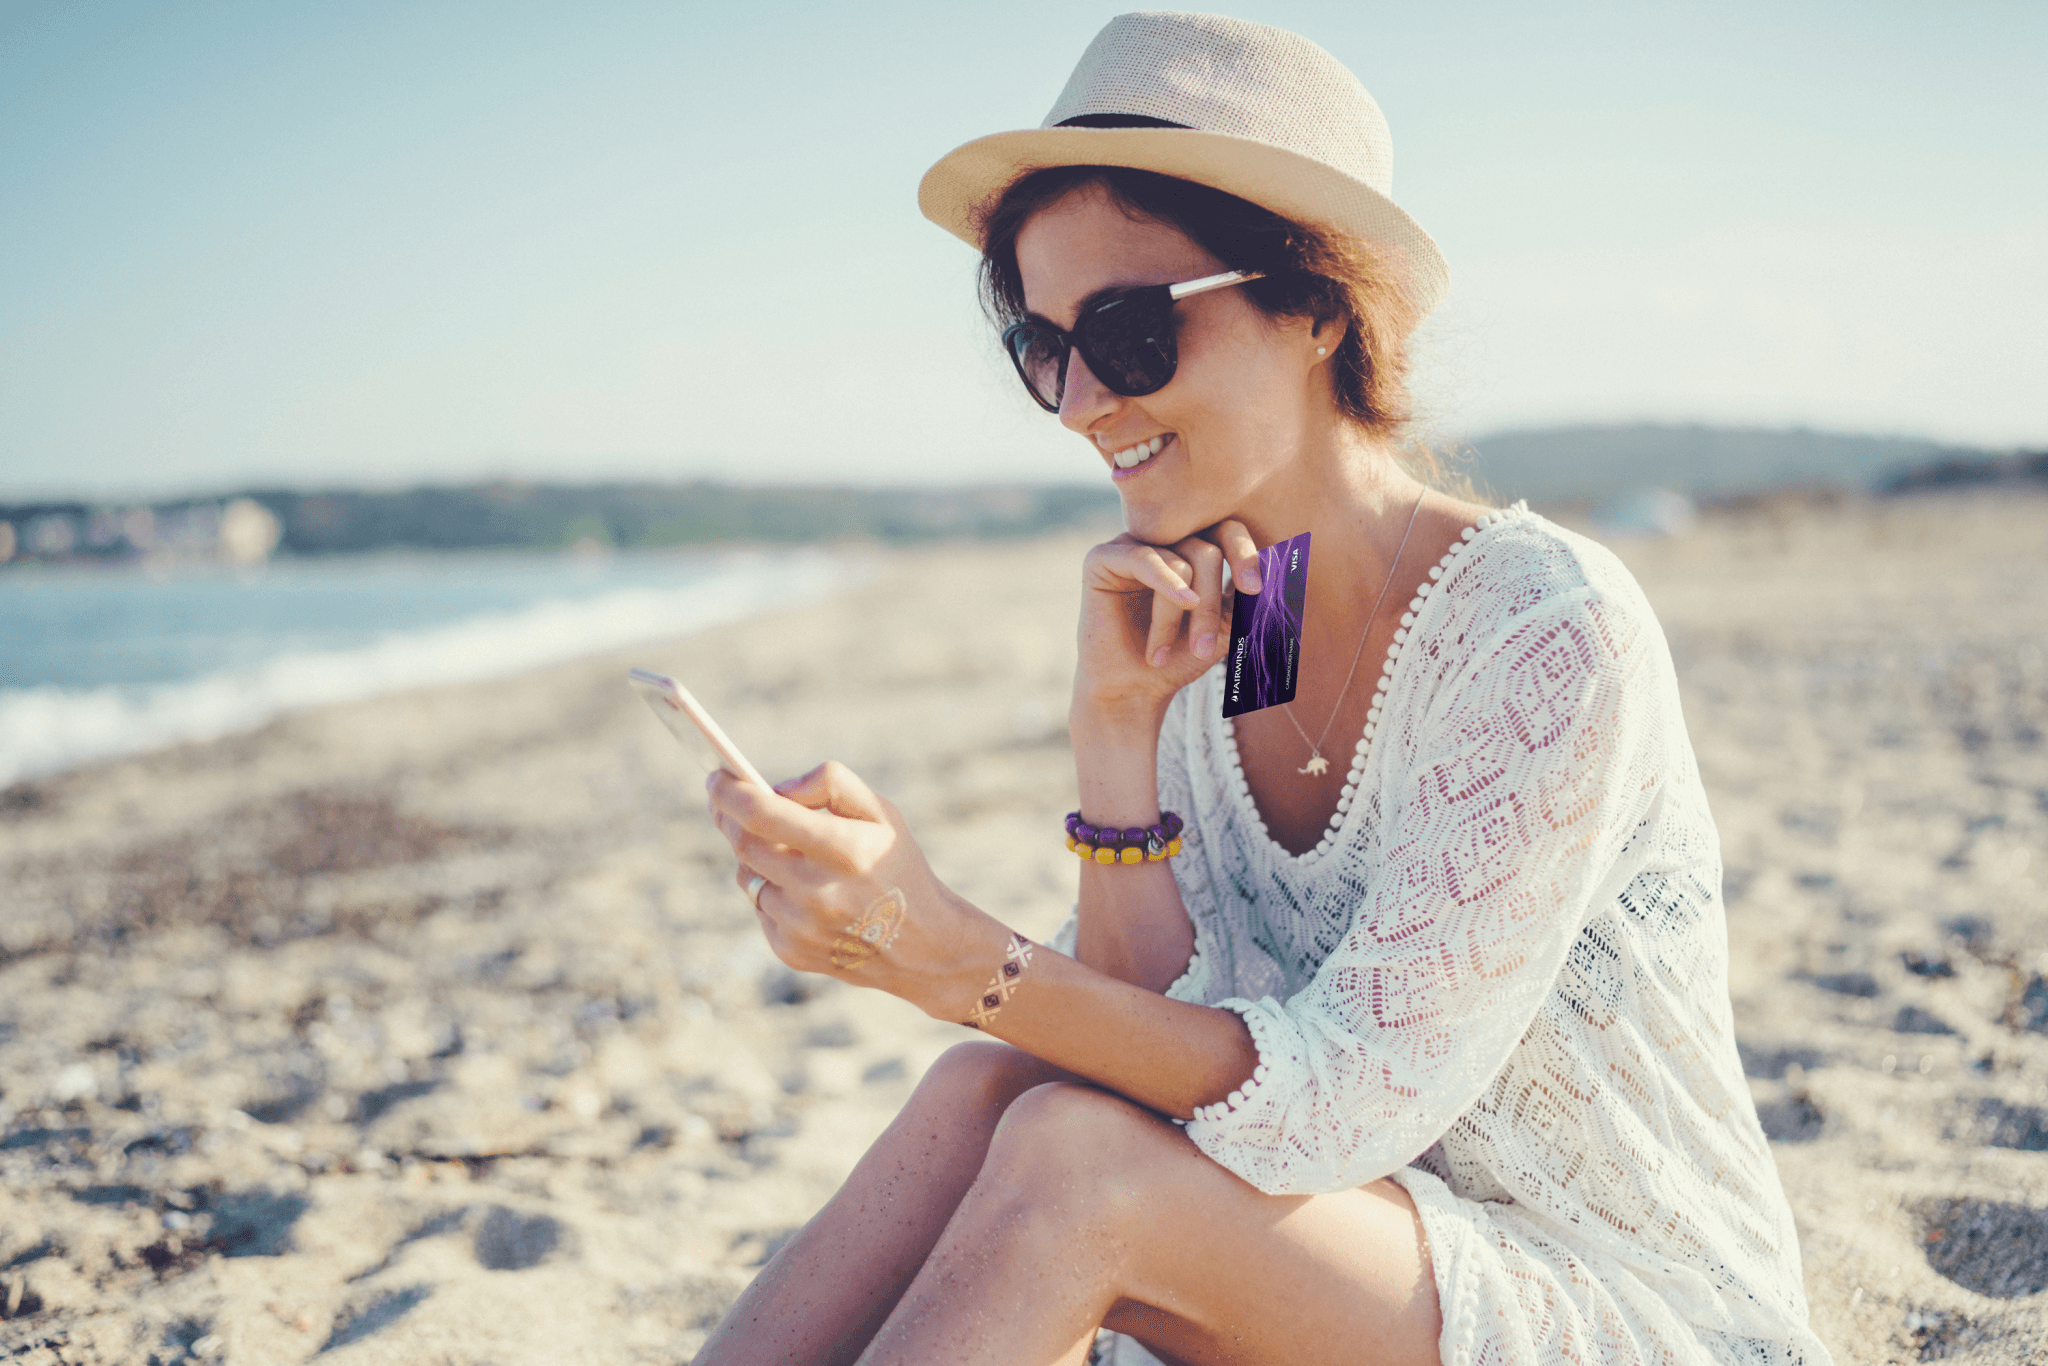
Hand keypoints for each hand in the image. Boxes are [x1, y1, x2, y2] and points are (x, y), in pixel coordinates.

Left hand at [705, 761, 995, 1018]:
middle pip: (744, 844)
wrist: (922, 946)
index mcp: (845, 849)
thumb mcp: (882, 811)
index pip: (764, 814)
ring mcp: (801, 927)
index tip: (715, 777)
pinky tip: (799, 892)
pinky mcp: (790, 952)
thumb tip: (776, 789)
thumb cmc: (896, 865)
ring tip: (779, 849)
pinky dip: (770, 891)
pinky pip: (760, 908)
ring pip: (747, 876)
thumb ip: (830, 783)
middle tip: (723, 801)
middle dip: (728, 817)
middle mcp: (819, 892)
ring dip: (753, 856)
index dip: (729, 792)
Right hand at [1074, 519, 1265, 718]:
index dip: (1247, 556)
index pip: (1227, 531)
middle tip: (1208, 645)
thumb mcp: (1226, 624)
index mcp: (1189, 548)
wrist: (1132, 691)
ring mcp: (1130, 545)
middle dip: (1214, 601)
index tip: (1256, 591)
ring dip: (1183, 613)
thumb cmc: (1178, 658)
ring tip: (1166, 651)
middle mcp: (1160, 541)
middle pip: (1206, 549)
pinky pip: (1145, 558)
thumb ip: (1247, 593)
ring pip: (1180, 560)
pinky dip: (1167, 586)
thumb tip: (1282, 562)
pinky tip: (1178, 606)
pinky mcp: (1101, 558)